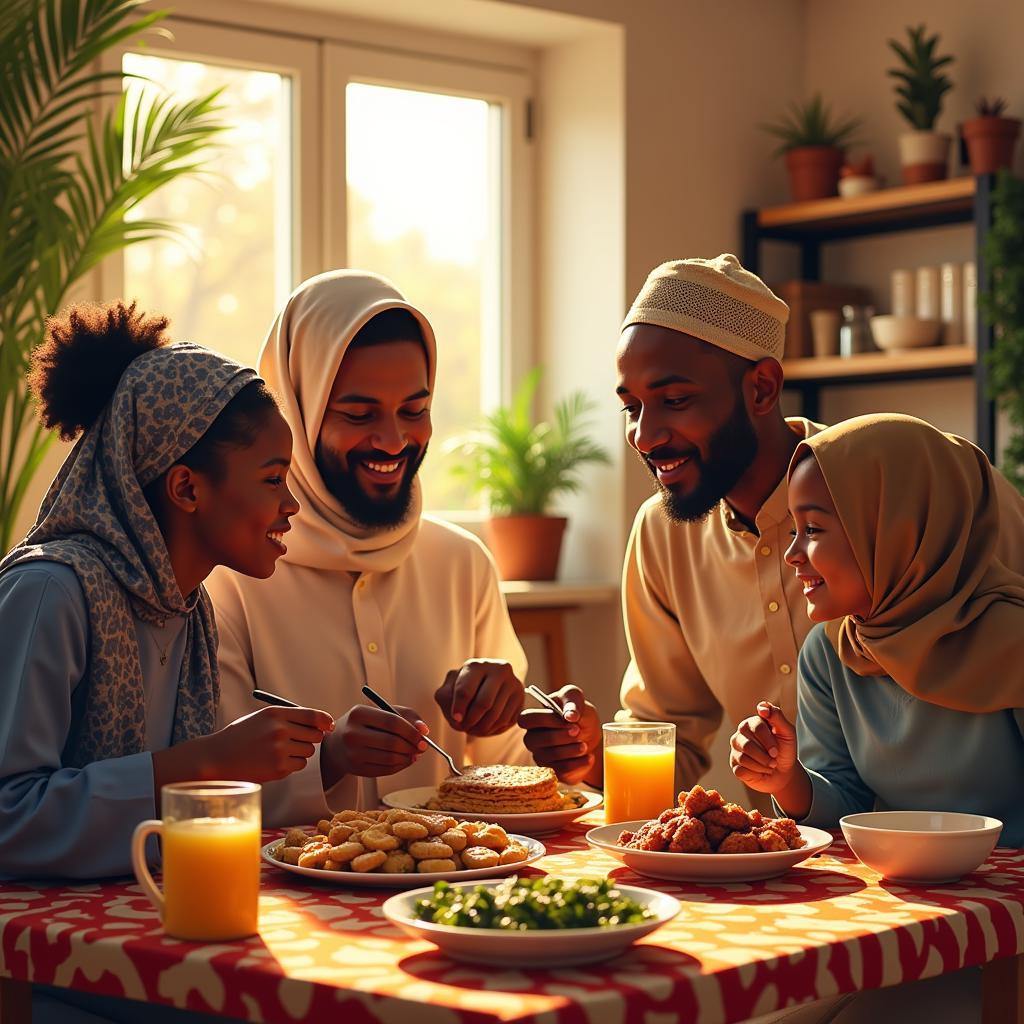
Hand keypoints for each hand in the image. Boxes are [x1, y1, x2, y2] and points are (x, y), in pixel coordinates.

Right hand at [155, 705, 334, 789]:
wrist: (217, 758)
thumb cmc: (242, 736)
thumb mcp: (263, 718)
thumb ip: (289, 718)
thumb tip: (322, 723)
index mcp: (275, 713)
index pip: (313, 715)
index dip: (324, 721)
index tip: (328, 726)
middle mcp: (279, 730)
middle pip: (315, 735)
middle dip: (310, 738)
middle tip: (296, 741)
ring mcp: (279, 750)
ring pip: (308, 751)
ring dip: (300, 753)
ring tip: (279, 752)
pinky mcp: (278, 768)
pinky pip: (299, 766)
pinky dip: (292, 765)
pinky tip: (274, 762)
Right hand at [321, 704, 428, 782]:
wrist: (337, 744)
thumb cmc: (364, 724)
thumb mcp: (380, 711)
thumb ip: (405, 715)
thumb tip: (424, 730)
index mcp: (359, 713)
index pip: (392, 722)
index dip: (411, 730)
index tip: (423, 736)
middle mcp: (352, 733)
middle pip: (392, 742)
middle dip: (412, 746)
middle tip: (421, 747)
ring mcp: (353, 753)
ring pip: (390, 759)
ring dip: (408, 758)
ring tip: (413, 753)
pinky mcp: (356, 769)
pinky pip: (385, 770)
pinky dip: (400, 766)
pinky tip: (404, 760)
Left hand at [434, 660, 524, 736]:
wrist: (487, 684)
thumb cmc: (464, 687)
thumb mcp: (449, 689)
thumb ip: (446, 699)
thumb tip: (458, 717)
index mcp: (476, 665)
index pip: (465, 691)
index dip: (458, 709)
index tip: (456, 720)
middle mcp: (498, 669)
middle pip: (483, 704)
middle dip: (471, 721)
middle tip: (465, 728)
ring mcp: (512, 682)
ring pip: (496, 715)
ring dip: (482, 728)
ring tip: (474, 729)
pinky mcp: (520, 696)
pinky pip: (507, 720)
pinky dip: (494, 729)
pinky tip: (486, 727)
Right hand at [517, 685, 600, 784]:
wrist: (591, 735)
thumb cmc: (578, 712)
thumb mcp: (576, 698)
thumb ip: (572, 701)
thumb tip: (569, 716)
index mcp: (533, 719)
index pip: (525, 719)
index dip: (545, 719)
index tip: (567, 718)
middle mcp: (532, 739)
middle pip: (536, 740)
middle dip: (561, 736)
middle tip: (578, 731)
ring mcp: (541, 757)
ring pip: (551, 756)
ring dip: (572, 750)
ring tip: (585, 745)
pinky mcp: (554, 771)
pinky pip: (562, 771)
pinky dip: (579, 763)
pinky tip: (589, 756)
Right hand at [729, 701, 798, 793]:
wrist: (783, 772)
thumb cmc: (784, 750)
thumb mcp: (787, 732)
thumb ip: (777, 716)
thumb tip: (761, 707)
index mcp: (752, 723)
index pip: (756, 727)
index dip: (768, 741)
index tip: (776, 751)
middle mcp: (740, 734)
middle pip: (748, 745)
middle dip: (765, 756)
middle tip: (774, 759)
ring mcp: (735, 749)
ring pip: (744, 758)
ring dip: (762, 765)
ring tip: (769, 765)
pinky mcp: (734, 764)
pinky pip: (741, 770)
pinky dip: (756, 773)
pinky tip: (760, 771)